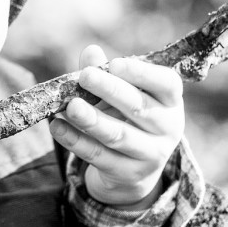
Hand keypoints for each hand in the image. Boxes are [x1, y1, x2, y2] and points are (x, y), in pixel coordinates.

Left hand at [50, 45, 183, 209]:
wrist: (134, 171)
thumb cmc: (126, 117)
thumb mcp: (122, 93)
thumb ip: (106, 73)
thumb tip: (91, 52)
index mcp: (170, 101)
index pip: (166, 84)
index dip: (142, 73)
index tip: (115, 64)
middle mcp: (168, 128)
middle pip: (139, 107)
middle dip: (110, 90)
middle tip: (85, 75)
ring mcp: (151, 154)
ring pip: (118, 135)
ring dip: (92, 119)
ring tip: (70, 105)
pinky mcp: (129, 175)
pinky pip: (98, 156)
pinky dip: (76, 141)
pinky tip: (57, 127)